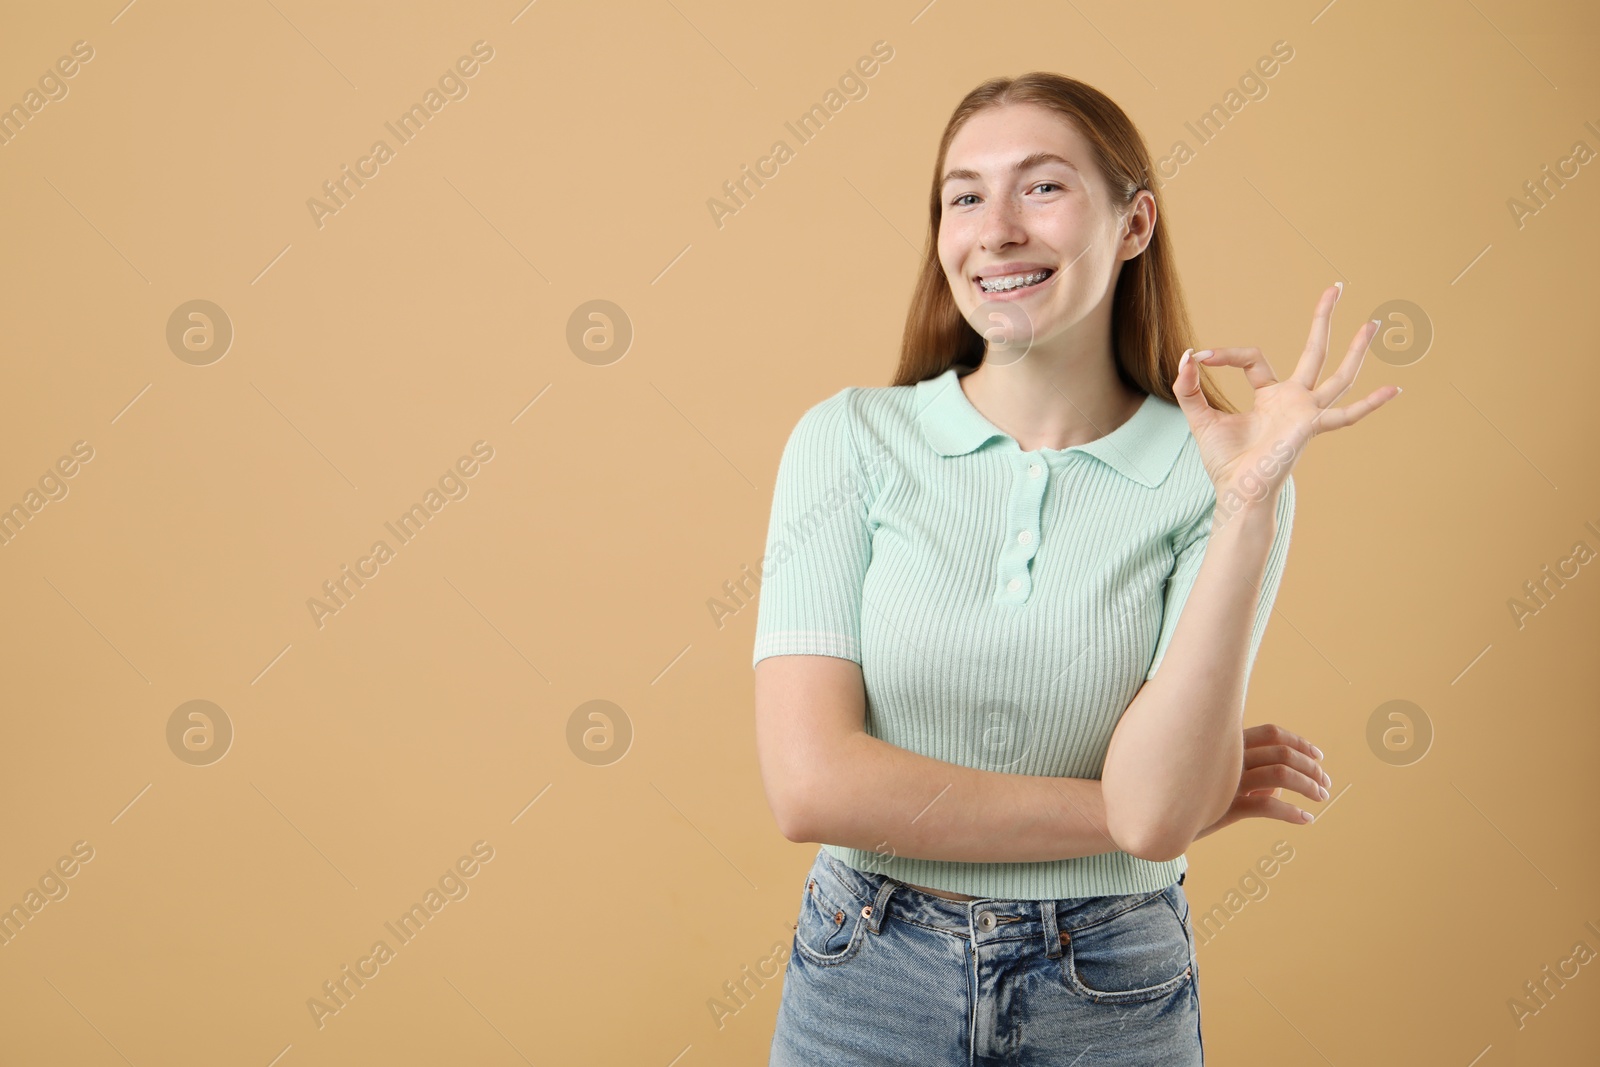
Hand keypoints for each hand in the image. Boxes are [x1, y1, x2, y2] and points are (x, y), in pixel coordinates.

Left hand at [1172, 283, 1400, 507]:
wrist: (1236, 492)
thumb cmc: (1225, 462)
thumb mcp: (1201, 418)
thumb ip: (1189, 388)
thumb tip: (1187, 356)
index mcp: (1270, 396)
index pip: (1254, 358)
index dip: (1226, 354)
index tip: (1201, 356)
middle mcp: (1293, 400)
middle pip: (1314, 351)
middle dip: (1323, 319)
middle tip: (1336, 286)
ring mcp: (1306, 412)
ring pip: (1338, 375)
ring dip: (1355, 349)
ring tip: (1373, 322)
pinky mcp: (1310, 426)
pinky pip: (1346, 415)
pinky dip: (1370, 404)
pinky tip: (1395, 390)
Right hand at [1194, 723, 1329, 839]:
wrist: (1150, 814)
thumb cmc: (1181, 792)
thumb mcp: (1213, 777)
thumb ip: (1244, 774)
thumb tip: (1275, 785)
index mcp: (1225, 744)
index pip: (1272, 732)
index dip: (1299, 742)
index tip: (1318, 756)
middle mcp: (1227, 757)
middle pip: (1282, 752)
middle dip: (1310, 766)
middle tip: (1325, 782)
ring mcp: (1225, 781)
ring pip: (1280, 774)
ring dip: (1308, 785)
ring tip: (1320, 798)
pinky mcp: (1222, 806)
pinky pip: (1266, 805)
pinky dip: (1292, 812)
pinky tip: (1305, 819)